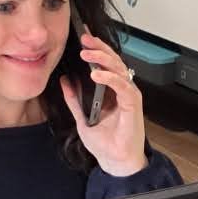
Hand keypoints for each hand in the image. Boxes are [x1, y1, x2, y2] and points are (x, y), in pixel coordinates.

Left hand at [62, 32, 147, 176]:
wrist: (115, 161)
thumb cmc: (105, 142)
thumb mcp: (82, 118)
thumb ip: (74, 99)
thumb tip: (64, 81)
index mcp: (111, 90)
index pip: (105, 63)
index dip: (96, 49)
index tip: (83, 37)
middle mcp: (121, 90)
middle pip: (113, 61)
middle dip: (99, 47)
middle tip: (84, 38)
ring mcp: (128, 95)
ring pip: (119, 68)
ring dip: (102, 59)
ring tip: (87, 53)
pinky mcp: (133, 104)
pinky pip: (123, 86)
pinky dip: (110, 78)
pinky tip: (97, 74)